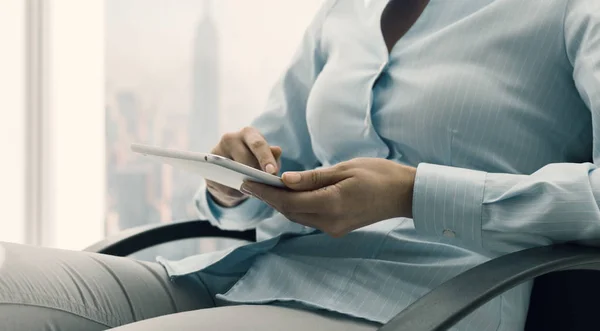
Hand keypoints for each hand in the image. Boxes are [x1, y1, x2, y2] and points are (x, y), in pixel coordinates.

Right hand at [207, 127, 280, 206]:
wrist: (232, 172)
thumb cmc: (255, 162)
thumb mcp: (266, 160)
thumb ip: (272, 157)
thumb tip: (277, 150)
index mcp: (248, 133)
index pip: (258, 144)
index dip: (265, 158)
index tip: (271, 172)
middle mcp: (230, 138)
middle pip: (244, 158)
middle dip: (255, 174)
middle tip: (263, 186)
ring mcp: (216, 151)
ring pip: (232, 171)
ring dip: (244, 183)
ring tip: (254, 191)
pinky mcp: (208, 168)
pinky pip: (223, 183)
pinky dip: (234, 190)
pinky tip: (240, 193)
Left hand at [240, 158, 416, 236]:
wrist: (404, 194)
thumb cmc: (379, 175)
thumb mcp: (345, 169)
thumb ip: (313, 177)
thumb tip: (284, 179)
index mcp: (332, 204)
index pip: (288, 202)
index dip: (265, 193)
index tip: (245, 182)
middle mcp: (330, 222)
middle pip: (289, 212)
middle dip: (267, 198)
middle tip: (247, 182)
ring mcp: (334, 228)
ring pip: (297, 216)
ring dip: (280, 203)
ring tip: (262, 187)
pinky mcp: (337, 228)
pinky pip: (309, 218)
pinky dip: (295, 206)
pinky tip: (288, 194)